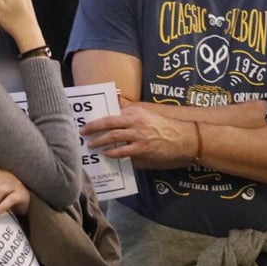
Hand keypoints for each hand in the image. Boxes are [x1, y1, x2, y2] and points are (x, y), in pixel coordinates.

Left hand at [82, 105, 196, 168]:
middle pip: (108, 123)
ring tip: (91, 145)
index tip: (88, 121)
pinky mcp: (142, 149)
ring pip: (112, 137)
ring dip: (99, 141)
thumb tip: (115, 114)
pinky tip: (106, 154)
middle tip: (83, 132)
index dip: (98, 117)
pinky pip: (122, 151)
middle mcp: (135, 121)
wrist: (184, 138)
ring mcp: (138, 135)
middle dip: (93, 128)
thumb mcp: (148, 115)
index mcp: (136, 111)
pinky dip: (112, 152)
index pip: (112, 112)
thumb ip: (131, 114)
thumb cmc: (165, 127)